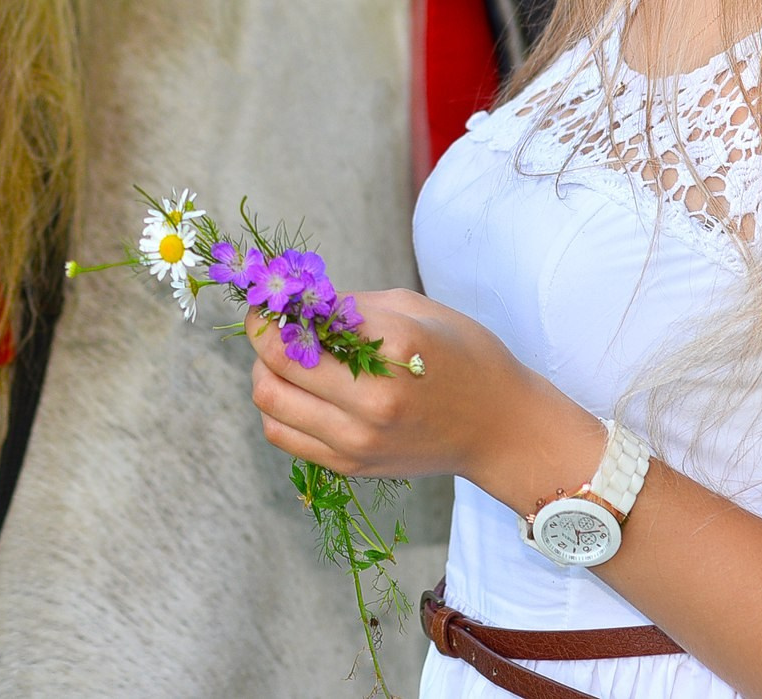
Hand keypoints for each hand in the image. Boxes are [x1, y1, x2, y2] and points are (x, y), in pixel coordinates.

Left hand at [247, 287, 603, 505]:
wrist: (500, 428)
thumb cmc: (463, 357)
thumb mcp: (414, 308)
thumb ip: (351, 305)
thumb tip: (295, 301)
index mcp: (395, 348)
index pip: (305, 322)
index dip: (278, 304)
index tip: (275, 297)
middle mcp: (373, 400)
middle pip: (275, 361)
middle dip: (262, 333)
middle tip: (270, 320)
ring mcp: (359, 440)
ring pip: (269, 400)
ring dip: (264, 370)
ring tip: (285, 356)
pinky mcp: (351, 465)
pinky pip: (283, 433)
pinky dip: (277, 406)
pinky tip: (298, 389)